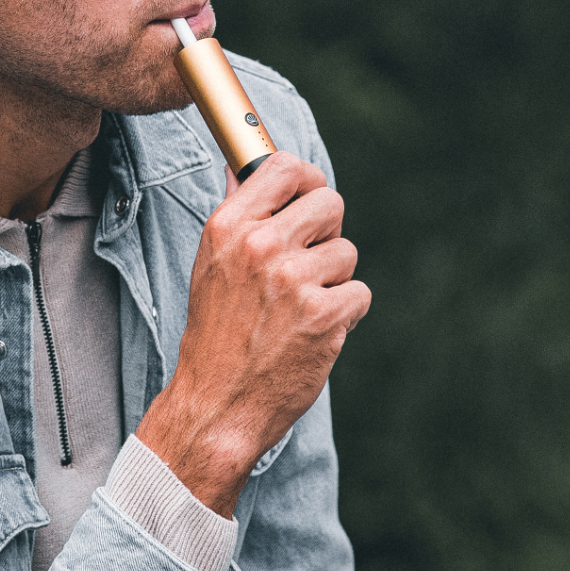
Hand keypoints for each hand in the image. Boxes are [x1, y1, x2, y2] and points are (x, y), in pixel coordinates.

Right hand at [136, 153, 366, 516]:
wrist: (216, 403)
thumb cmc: (215, 335)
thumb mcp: (211, 266)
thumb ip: (237, 215)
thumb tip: (245, 167)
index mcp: (229, 227)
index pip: (285, 168)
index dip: (307, 181)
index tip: (308, 198)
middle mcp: (260, 245)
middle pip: (330, 203)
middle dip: (327, 234)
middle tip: (307, 265)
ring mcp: (293, 280)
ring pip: (347, 253)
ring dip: (334, 281)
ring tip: (299, 309)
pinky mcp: (323, 314)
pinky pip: (359, 293)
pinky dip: (345, 315)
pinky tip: (314, 332)